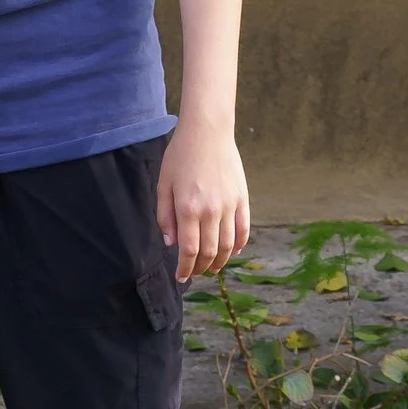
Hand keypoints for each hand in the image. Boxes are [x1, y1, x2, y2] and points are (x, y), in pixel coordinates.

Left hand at [157, 118, 250, 281]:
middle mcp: (210, 211)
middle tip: (193, 273)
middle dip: (200, 269)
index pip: (188, 251)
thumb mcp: (164, 185)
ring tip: (211, 268)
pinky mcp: (242, 199)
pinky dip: (239, 245)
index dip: (185, 268)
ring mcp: (229, 206)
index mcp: (188, 209)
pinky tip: (232, 252)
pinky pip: (243, 230)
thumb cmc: (181, 156)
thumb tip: (170, 244)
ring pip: (228, 246)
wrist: (208, 132)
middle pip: (209, 253)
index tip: (181, 277)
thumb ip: (165, 217)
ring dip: (220, 262)